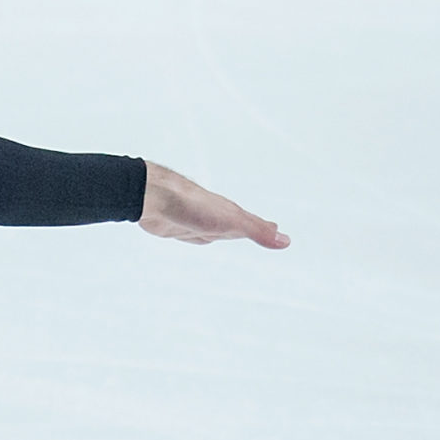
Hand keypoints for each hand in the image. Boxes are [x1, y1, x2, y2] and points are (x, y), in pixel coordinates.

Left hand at [138, 161, 288, 247]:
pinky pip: (188, 233)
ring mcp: (194, 219)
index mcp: (229, 213)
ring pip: (211, 230)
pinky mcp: (174, 226)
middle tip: (255, 232)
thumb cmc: (194, 205)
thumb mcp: (232, 222)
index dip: (264, 229)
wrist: (154, 198)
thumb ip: (257, 231)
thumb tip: (286, 241)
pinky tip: (191, 233)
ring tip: (226, 234)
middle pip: (233, 227)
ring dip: (219, 232)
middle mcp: (213, 216)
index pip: (252, 224)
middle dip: (244, 230)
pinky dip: (193, 236)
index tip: (277, 231)